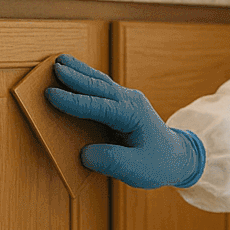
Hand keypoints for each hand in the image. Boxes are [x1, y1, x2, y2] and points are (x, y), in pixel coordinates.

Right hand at [44, 54, 205, 188]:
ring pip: (99, 82)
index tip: (51, 95)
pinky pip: (101, 87)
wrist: (177, 158)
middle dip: (74, 76)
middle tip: (52, 66)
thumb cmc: (158, 164)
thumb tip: (84, 153)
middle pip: (98, 86)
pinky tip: (75, 71)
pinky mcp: (123, 104)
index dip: (73, 102)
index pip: (98, 106)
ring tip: (59, 60)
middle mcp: (130, 102)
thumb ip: (110, 161)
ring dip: (79, 71)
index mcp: (133, 115)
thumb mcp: (136, 169)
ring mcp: (128, 100)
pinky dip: (86, 78)